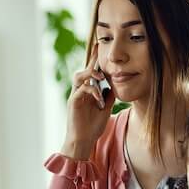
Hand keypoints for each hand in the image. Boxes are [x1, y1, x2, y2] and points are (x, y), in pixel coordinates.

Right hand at [61, 44, 115, 159]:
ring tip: (101, 76)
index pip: (92, 72)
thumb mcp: (105, 109)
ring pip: (79, 76)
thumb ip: (108, 96)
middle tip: (100, 47)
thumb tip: (115, 85)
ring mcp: (75, 96)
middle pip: (84, 70)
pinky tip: (99, 97)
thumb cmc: (92, 127)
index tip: (101, 46)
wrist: (83, 141)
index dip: (96, 60)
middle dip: (92, 59)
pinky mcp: (73, 103)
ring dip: (90, 73)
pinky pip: (81, 90)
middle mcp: (80, 91)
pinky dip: (92, 91)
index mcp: (87, 91)